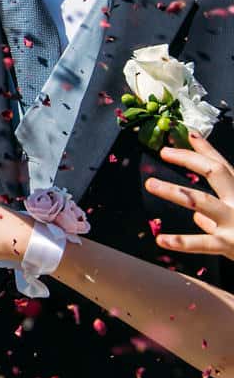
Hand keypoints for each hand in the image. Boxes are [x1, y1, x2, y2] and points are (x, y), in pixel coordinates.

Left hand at [147, 135, 233, 257]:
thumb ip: (216, 218)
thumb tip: (196, 217)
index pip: (223, 166)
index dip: (206, 149)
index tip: (189, 133)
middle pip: (215, 172)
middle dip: (189, 159)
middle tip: (163, 152)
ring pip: (202, 201)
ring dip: (175, 191)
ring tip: (151, 184)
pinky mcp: (229, 244)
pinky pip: (203, 242)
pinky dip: (181, 242)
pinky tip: (161, 240)